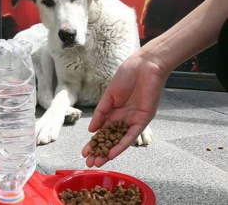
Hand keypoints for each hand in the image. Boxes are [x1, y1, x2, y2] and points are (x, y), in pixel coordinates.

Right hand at [82, 52, 167, 166]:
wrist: (145, 66)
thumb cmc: (127, 76)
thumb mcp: (109, 96)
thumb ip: (101, 113)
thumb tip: (91, 130)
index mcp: (114, 112)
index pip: (102, 132)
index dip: (93, 142)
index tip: (84, 152)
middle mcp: (123, 119)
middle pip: (109, 139)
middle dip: (99, 151)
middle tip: (89, 163)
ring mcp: (133, 120)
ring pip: (119, 140)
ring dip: (109, 152)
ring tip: (98, 163)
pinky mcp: (143, 119)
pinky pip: (131, 135)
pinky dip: (122, 144)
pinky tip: (112, 153)